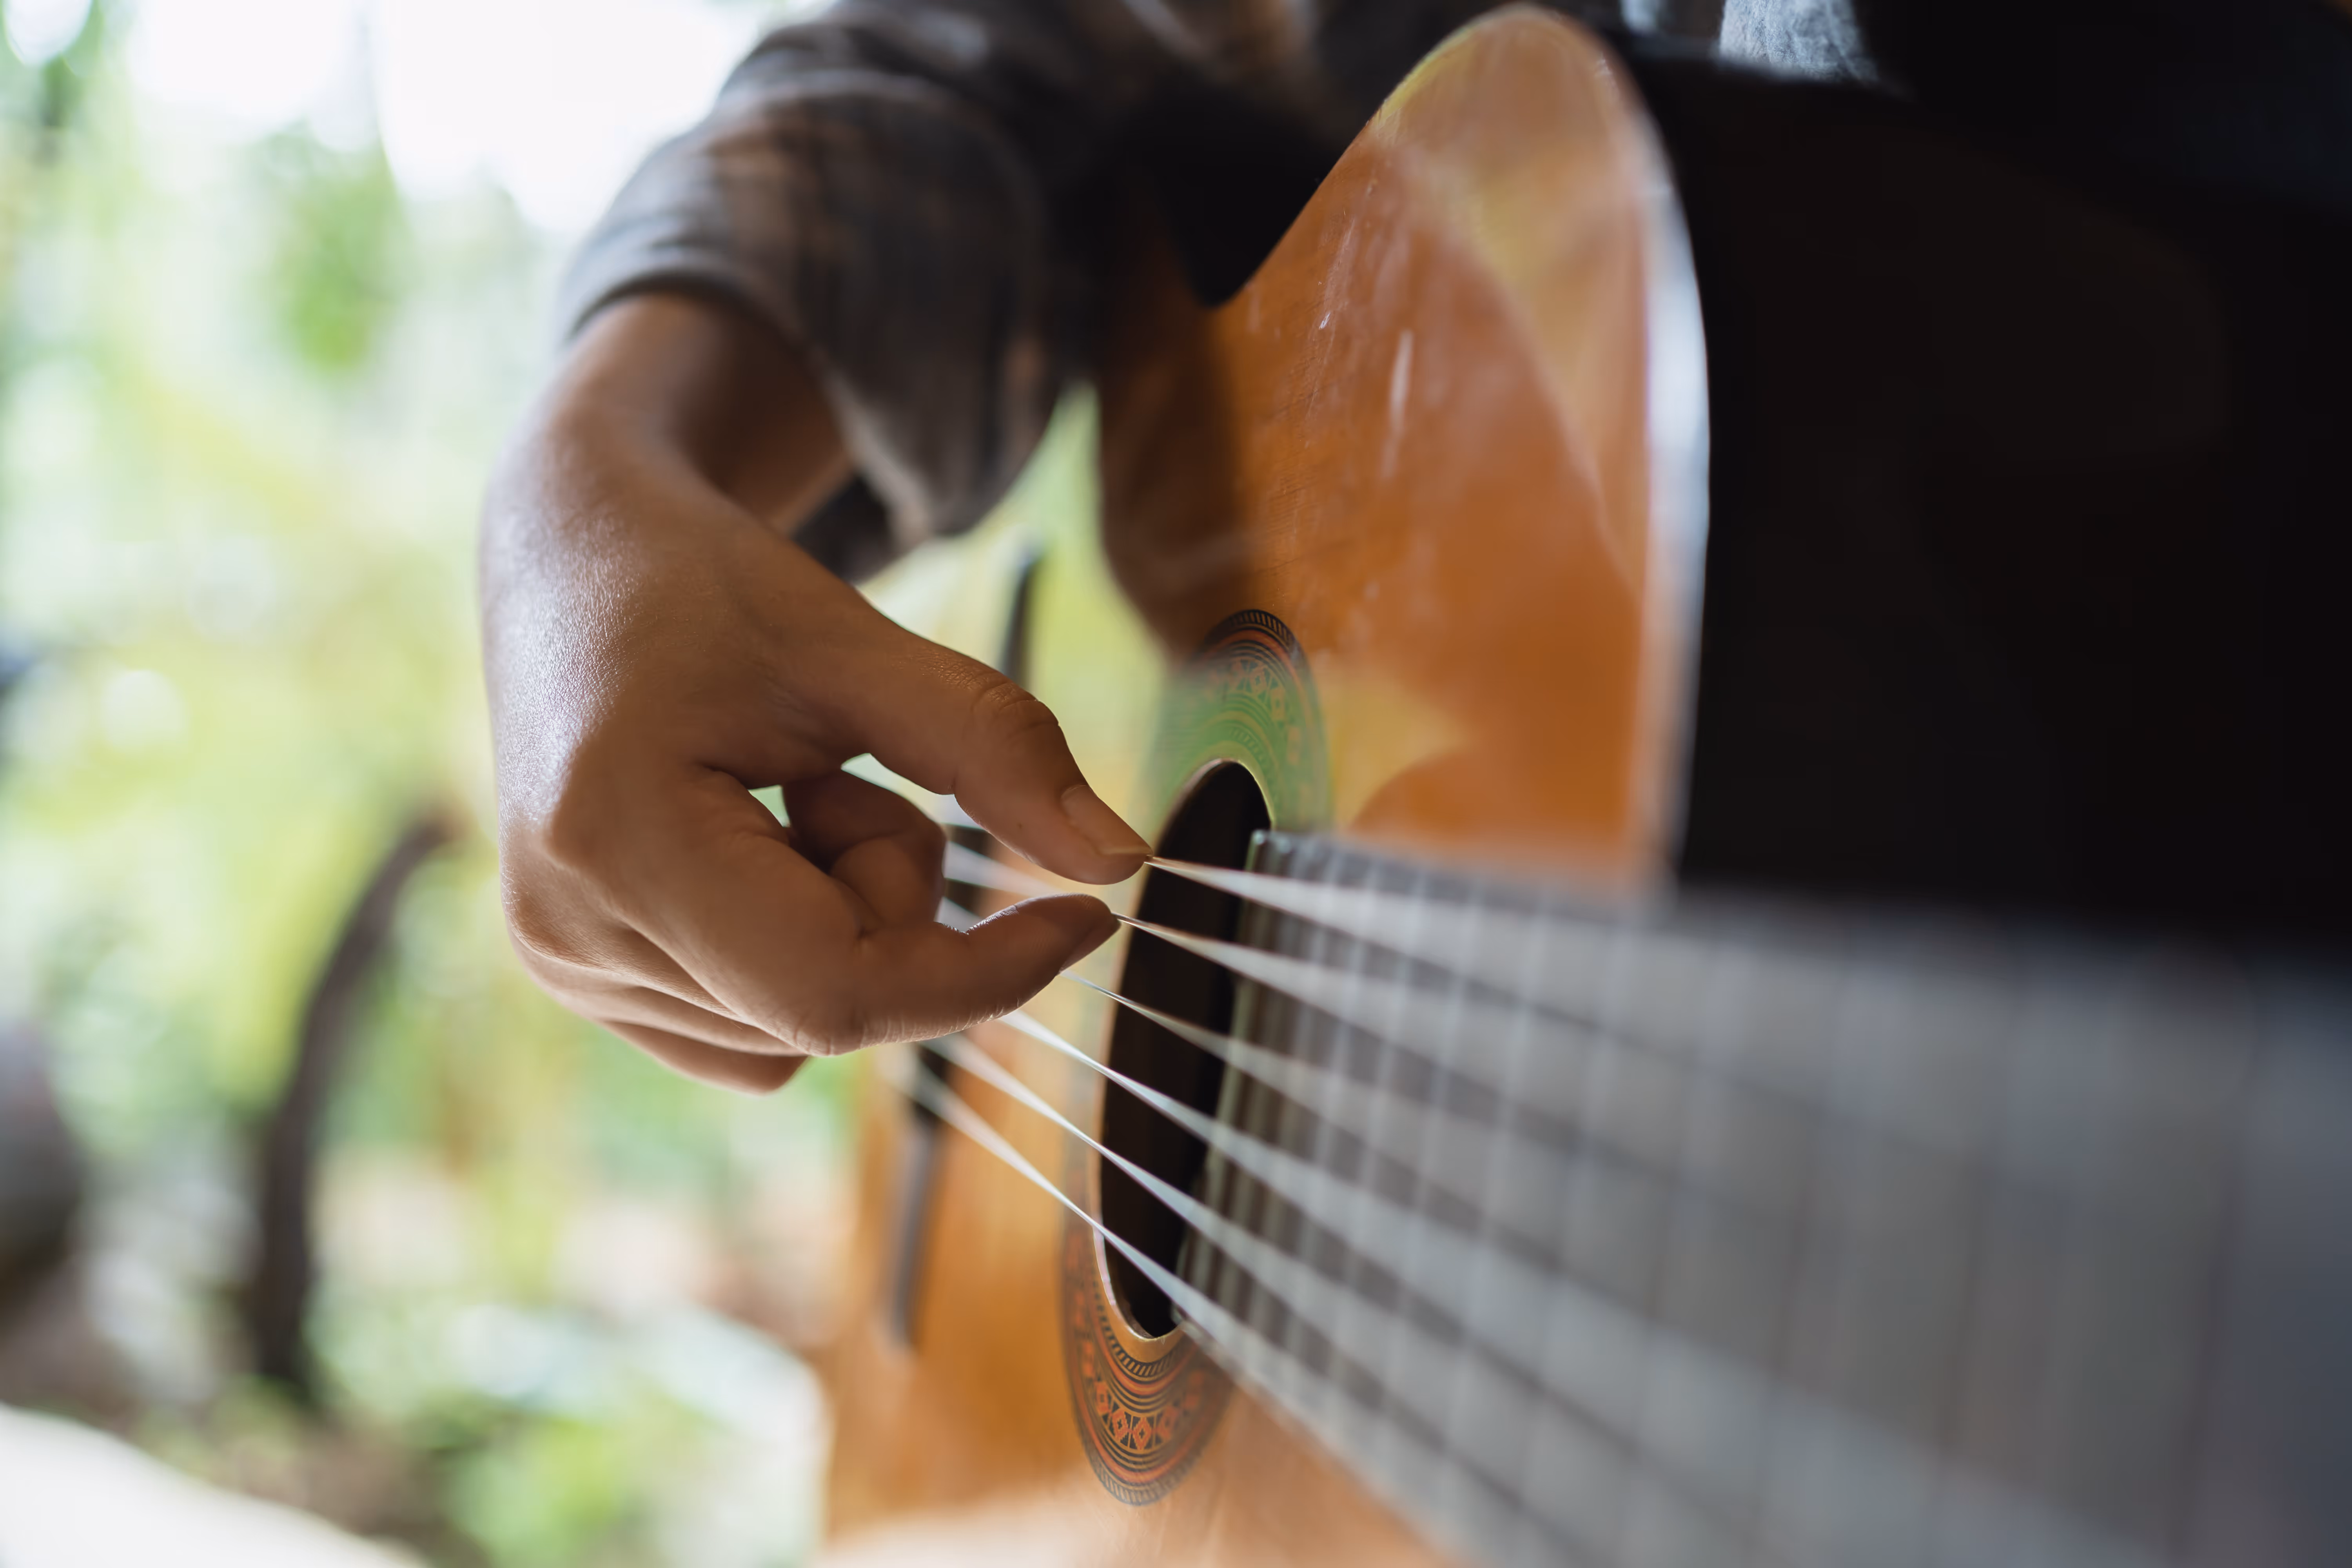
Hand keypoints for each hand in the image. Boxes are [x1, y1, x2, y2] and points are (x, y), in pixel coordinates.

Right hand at [482, 294, 1144, 1090]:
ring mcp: (565, 965)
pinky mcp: (581, 976)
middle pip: (832, 1008)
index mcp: (619, 838)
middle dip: (893, 899)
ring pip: (802, 1029)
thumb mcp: (862, 646)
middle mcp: (569, 930)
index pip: (840, 992)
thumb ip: (997, 750)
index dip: (984, 972)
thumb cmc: (708, 586)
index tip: (1085, 915)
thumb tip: (1121, 862)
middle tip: (839, 775)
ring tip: (778, 793)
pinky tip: (752, 845)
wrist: (576, 560)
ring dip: (843, 918)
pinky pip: (757, 1032)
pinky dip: (797, 950)